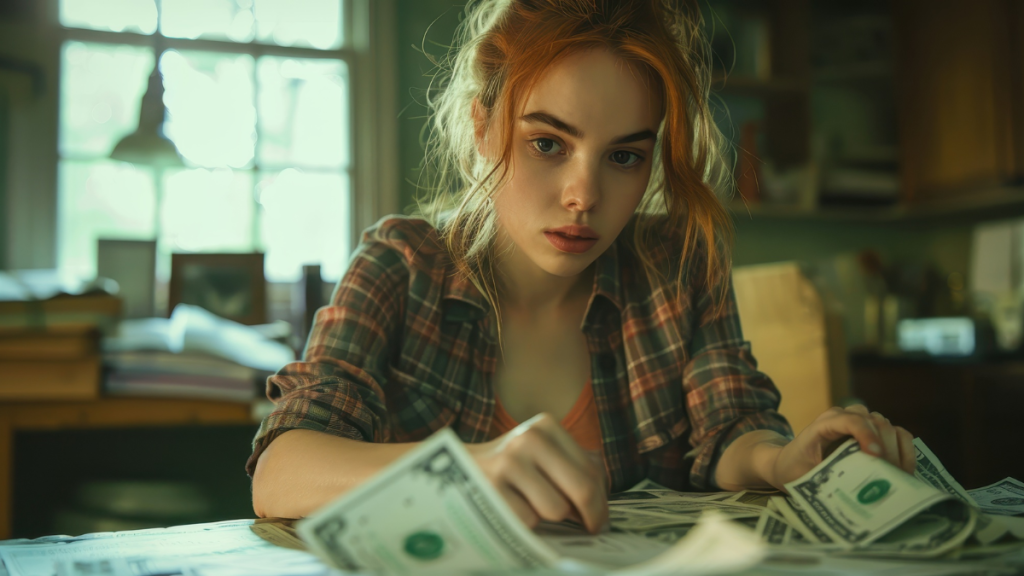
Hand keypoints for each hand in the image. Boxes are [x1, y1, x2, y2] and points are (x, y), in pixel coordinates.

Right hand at [467, 413, 607, 532]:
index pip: (591, 471)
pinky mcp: (491, 487)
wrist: (458, 467)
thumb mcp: (541, 451)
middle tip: (592, 528)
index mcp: (545, 426)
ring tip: (535, 506)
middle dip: (591, 514)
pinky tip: (514, 508)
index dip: (601, 501)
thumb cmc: (510, 465)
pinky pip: (528, 520)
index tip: (599, 516)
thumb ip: (574, 466)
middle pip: (581, 488)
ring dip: (550, 516)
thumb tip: (602, 499)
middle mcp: (528, 439)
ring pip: (556, 509)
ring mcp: (508, 462)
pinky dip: (525, 522)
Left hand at [770, 404, 915, 490]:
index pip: (850, 420)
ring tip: (900, 478)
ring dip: (898, 451)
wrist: (788, 463)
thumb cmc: (794, 470)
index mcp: (823, 424)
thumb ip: (827, 479)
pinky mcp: (871, 431)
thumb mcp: (804, 475)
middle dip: (887, 449)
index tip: (875, 457)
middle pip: (875, 422)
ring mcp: (858, 421)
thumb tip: (856, 495)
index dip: (866, 435)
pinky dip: (904, 450)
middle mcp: (843, 416)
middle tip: (893, 478)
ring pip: (888, 427)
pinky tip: (905, 472)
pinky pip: (895, 433)